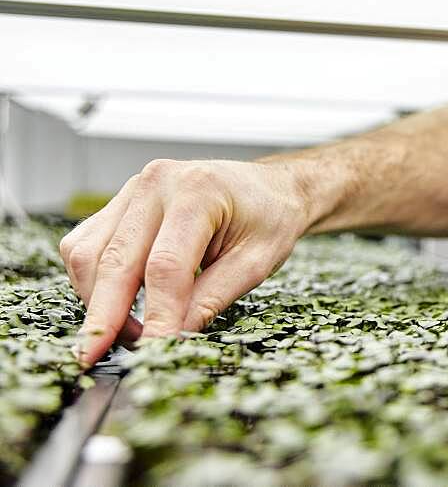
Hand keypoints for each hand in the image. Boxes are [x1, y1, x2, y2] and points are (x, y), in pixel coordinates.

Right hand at [59, 159, 310, 365]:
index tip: (152, 350)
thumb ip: (212, 298)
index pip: (165, 266)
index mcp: (199, 192)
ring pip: (88, 254)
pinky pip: (86, 245)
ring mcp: (133, 190)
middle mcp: (157, 183)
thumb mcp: (257, 262)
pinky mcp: (120, 202)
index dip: (156, 314)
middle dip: (104, 315)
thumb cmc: (270, 219)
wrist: (269, 187)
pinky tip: (117, 304)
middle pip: (116, 259)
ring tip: (127, 333)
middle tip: (96, 356)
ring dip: (97, 301)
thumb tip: (172, 336)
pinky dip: (93, 281)